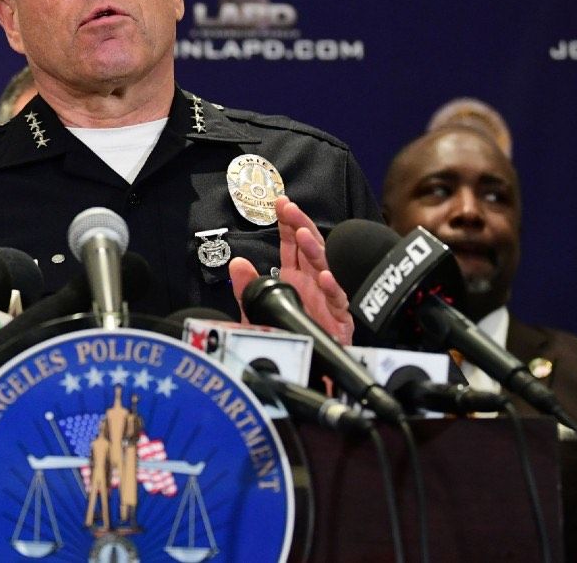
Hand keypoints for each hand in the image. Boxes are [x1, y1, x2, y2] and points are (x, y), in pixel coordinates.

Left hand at [229, 196, 353, 344]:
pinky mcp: (339, 320)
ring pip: (324, 267)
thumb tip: (236, 262)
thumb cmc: (284, 339)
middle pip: (309, 248)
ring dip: (314, 250)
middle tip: (288, 208)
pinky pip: (338, 300)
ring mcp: (327, 299)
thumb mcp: (257, 311)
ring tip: (303, 234)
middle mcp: (312, 283)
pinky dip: (332, 288)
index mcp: (295, 277)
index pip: (292, 244)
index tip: (280, 203)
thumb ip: (247, 288)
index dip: (287, 223)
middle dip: (300, 225)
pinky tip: (324, 276)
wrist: (303, 373)